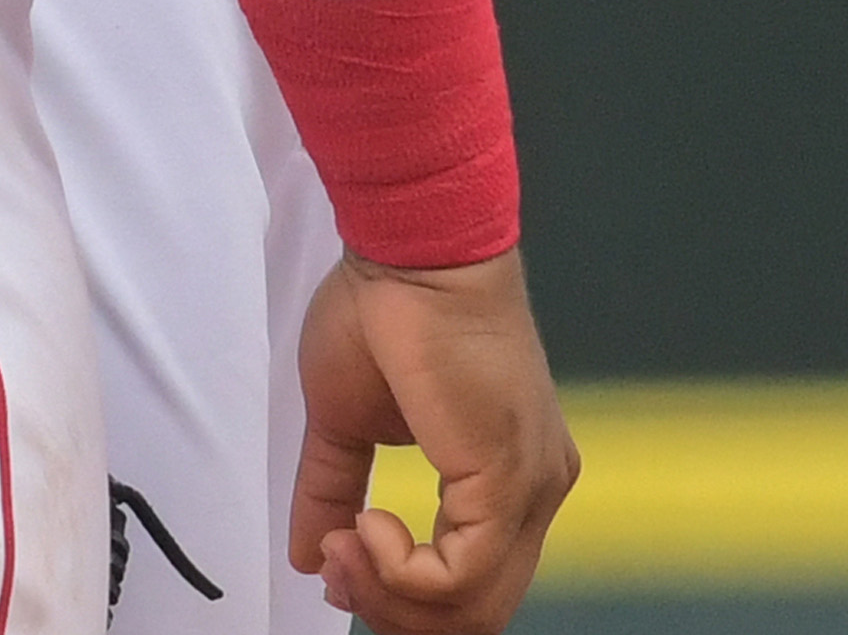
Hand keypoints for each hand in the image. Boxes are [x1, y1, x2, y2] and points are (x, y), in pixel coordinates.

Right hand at [293, 249, 577, 634]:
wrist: (411, 251)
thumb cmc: (389, 310)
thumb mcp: (348, 422)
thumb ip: (335, 490)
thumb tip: (312, 551)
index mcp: (507, 478)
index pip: (469, 587)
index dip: (397, 594)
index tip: (336, 556)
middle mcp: (534, 488)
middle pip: (474, 615)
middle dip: (389, 608)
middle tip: (336, 564)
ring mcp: (530, 486)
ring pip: (470, 610)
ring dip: (387, 594)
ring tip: (344, 542)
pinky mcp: (509, 479)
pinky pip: (459, 578)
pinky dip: (399, 572)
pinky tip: (367, 524)